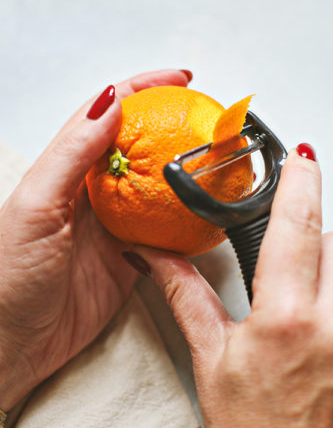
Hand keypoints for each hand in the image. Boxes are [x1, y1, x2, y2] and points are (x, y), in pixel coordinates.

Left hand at [0, 69, 192, 410]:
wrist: (11, 348)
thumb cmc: (7, 281)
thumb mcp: (35, 209)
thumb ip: (72, 155)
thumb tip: (110, 103)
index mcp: (64, 172)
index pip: (108, 116)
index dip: (142, 90)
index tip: (179, 79)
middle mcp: (92, 194)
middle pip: (140, 145)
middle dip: (174, 124)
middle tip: (210, 115)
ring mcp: (115, 226)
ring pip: (159, 186)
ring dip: (187, 170)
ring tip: (217, 156)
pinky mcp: (132, 258)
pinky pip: (168, 231)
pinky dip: (190, 220)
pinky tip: (207, 213)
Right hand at [134, 149, 332, 427]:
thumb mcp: (210, 364)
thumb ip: (187, 299)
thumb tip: (158, 259)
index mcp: (286, 317)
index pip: (298, 227)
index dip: (300, 182)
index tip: (300, 154)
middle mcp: (330, 320)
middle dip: (310, 219)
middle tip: (282, 216)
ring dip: (322, 252)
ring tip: (286, 269)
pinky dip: (330, 283)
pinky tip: (300, 303)